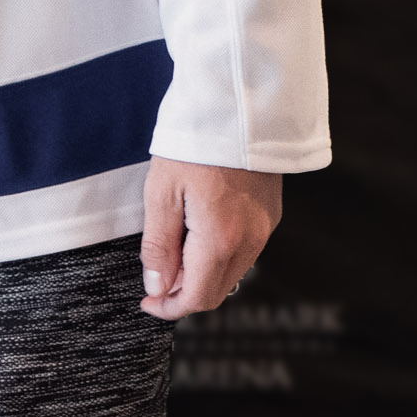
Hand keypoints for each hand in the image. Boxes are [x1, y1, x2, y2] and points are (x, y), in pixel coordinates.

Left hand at [138, 159, 282, 319]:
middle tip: (154, 284)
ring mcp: (264, 229)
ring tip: (171, 256)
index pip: (197, 297)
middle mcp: (250, 242)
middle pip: (217, 291)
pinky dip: (218, 257)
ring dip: (201, 276)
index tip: (147, 303)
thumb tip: (157, 286)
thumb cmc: (194, 145)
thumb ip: (159, 245)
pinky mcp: (269, 215)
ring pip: (231, 273)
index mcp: (221, 241)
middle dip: (183, 295)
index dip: (168, 307)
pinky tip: (196, 238)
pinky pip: (244, 252)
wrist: (238, 108)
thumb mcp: (161, 193)